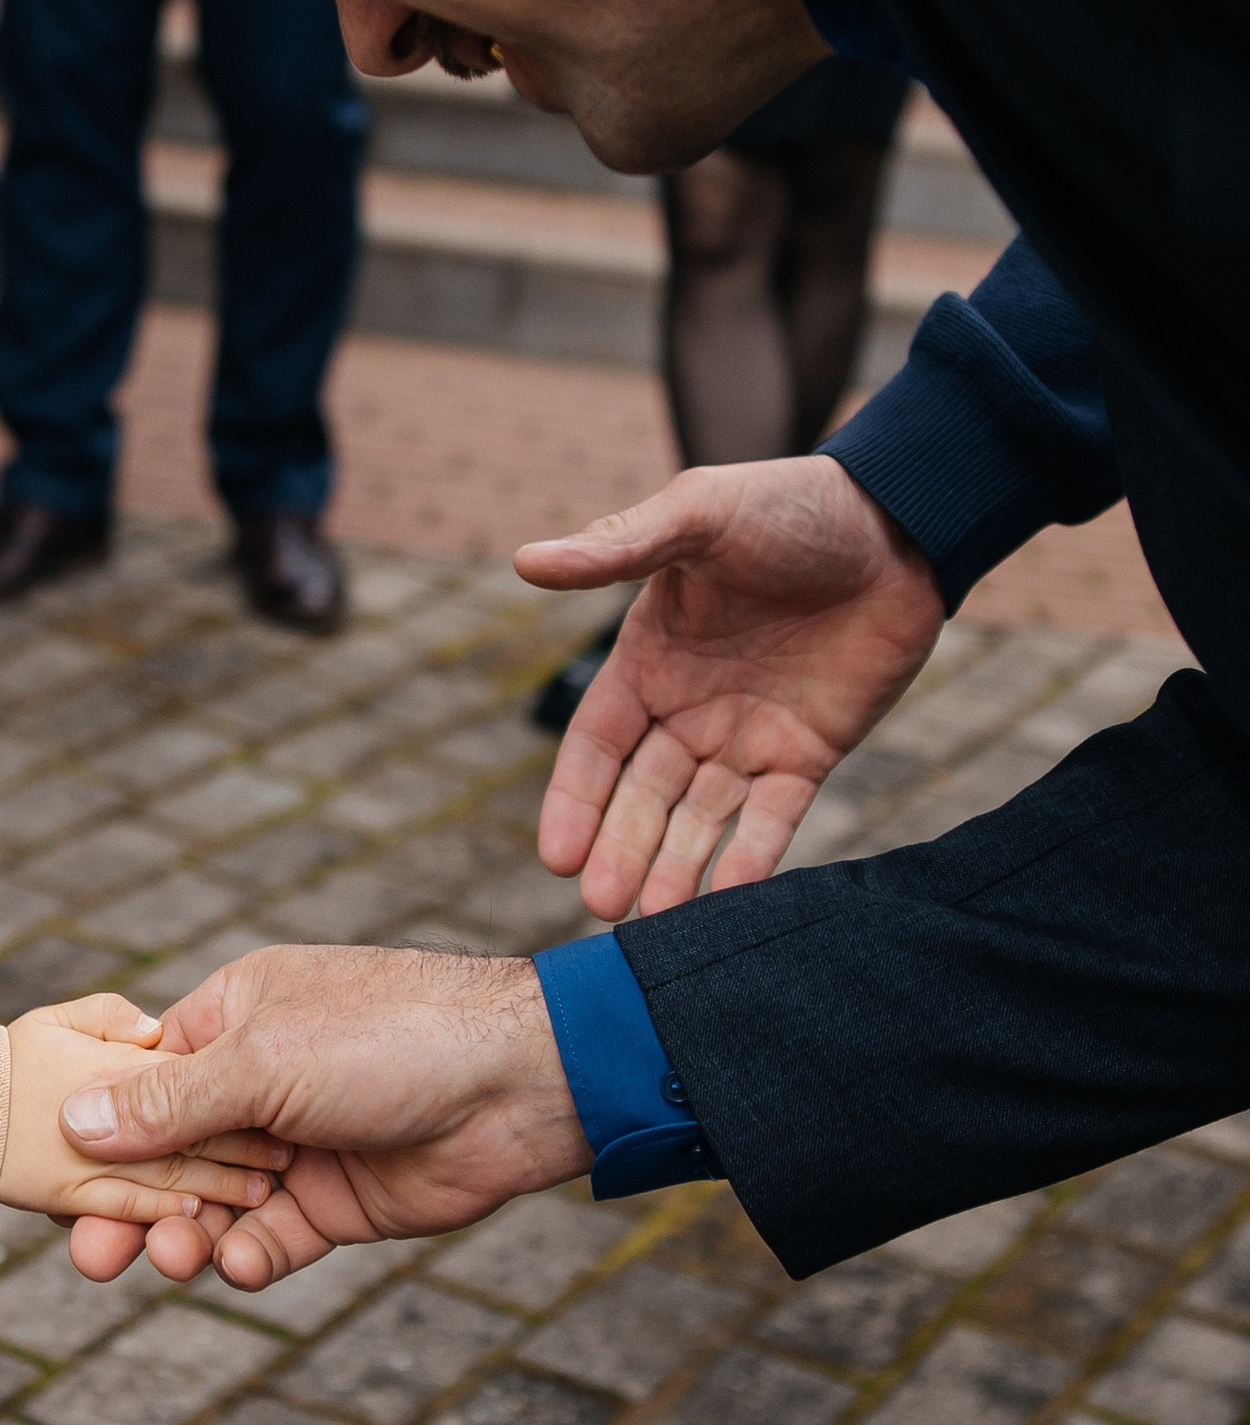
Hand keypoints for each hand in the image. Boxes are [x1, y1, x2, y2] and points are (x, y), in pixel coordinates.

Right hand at [58, 945, 587, 1287]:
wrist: (518, 1084)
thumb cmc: (390, 1037)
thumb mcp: (264, 1060)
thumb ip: (169, 1103)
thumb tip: (74, 1122)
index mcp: (232, 1019)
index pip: (139, 1079)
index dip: (94, 1131)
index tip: (51, 1181)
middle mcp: (258, 1083)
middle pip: (166, 1154)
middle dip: (127, 1203)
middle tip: (89, 1257)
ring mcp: (296, 1147)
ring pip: (212, 1204)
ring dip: (183, 1236)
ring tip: (172, 1260)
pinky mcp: (335, 1203)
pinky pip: (270, 1240)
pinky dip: (244, 1257)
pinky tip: (233, 1265)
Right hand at [518, 456, 943, 920]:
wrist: (898, 521)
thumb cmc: (789, 504)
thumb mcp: (698, 516)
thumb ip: (617, 547)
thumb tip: (525, 560)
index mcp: (650, 658)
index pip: (597, 743)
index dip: (575, 799)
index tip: (555, 856)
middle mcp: (689, 706)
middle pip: (643, 794)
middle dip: (621, 849)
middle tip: (604, 906)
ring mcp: (748, 734)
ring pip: (701, 817)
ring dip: (677, 867)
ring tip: (655, 919)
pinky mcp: (808, 752)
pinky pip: (774, 816)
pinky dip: (753, 857)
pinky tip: (729, 900)